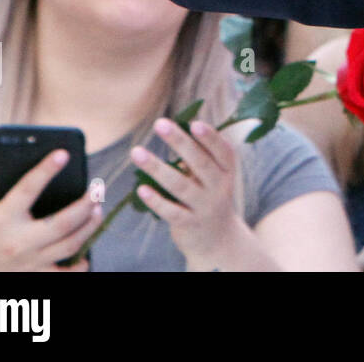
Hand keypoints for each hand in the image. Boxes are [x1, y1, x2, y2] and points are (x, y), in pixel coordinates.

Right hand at [0, 149, 99, 271]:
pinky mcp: (34, 277)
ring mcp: (28, 263)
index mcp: (0, 219)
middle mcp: (17, 242)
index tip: (64, 153)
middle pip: (62, 222)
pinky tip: (87, 251)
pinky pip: (65, 273)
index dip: (46, 169)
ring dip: (90, 226)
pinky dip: (80, 264)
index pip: (27, 189)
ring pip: (70, 245)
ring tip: (98, 210)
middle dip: (86, 204)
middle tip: (99, 188)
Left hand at [130, 118, 244, 269]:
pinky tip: (141, 188)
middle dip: (179, 142)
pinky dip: (156, 199)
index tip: (194, 123)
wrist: (217, 240)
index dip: (210, 137)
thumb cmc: (209, 196)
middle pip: (200, 163)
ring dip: (156, 167)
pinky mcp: (189, 224)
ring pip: (179, 185)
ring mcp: (205, 207)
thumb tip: (173, 130)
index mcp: (227, 172)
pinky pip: (170, 211)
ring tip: (136, 152)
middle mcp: (219, 188)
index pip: (222, 151)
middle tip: (159, 123)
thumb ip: (199, 157)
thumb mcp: (213, 177)